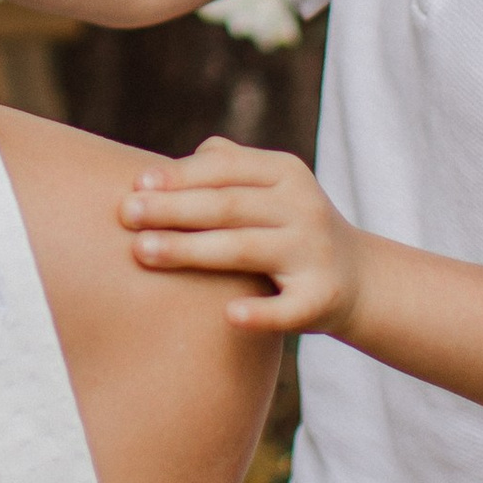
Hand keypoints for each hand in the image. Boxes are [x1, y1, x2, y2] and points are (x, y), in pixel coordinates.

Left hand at [118, 139, 365, 335]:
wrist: (358, 277)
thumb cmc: (288, 225)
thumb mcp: (270, 186)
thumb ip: (224, 166)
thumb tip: (161, 170)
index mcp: (287, 173)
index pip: (227, 169)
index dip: (181, 175)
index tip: (136, 184)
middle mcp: (303, 208)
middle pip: (228, 207)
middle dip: (173, 210)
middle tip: (125, 215)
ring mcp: (314, 253)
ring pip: (245, 250)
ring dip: (191, 250)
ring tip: (142, 252)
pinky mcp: (322, 298)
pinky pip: (288, 308)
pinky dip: (261, 313)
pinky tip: (229, 316)